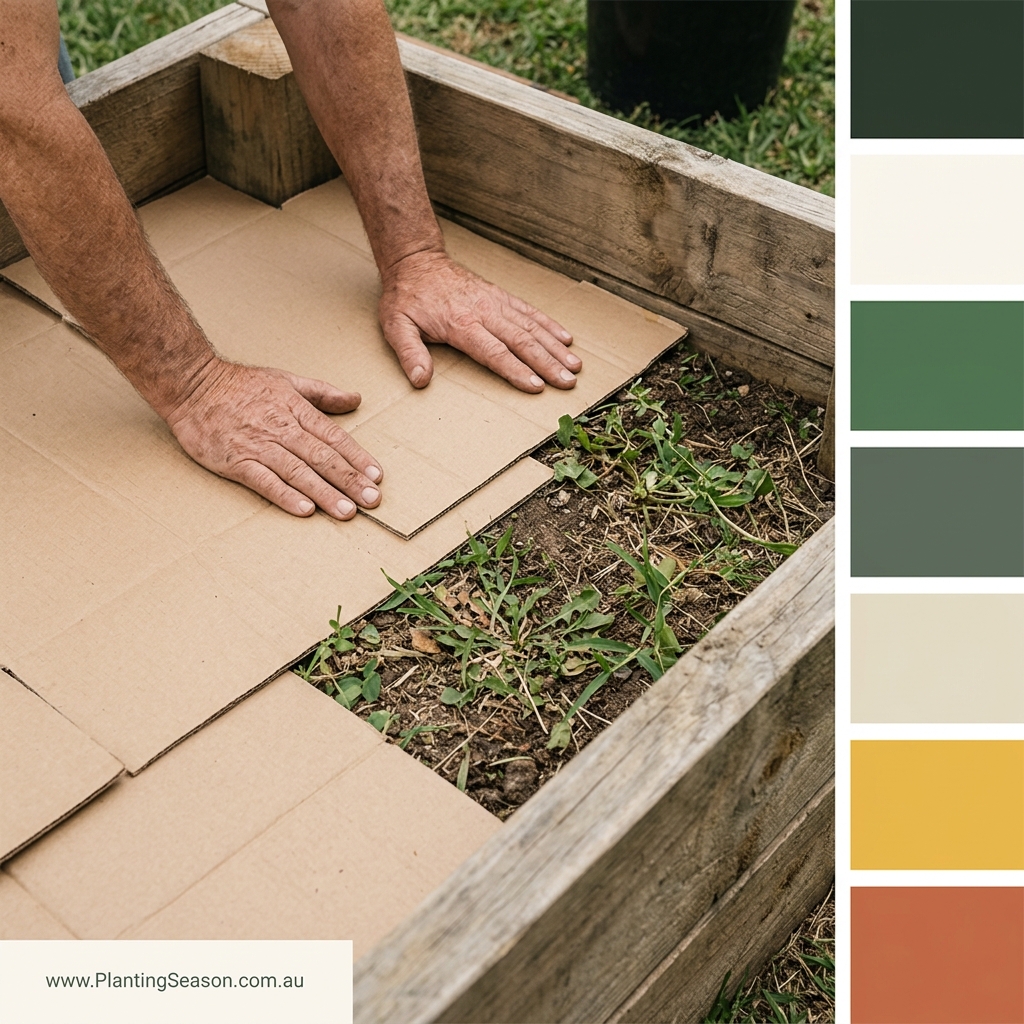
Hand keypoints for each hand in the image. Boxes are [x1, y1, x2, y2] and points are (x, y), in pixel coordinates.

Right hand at [164, 358, 382, 519]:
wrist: (191, 384)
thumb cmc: (240, 384)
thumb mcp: (287, 380)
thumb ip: (322, 393)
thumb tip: (355, 399)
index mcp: (296, 410)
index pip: (334, 437)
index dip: (357, 457)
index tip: (377, 476)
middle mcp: (281, 429)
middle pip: (322, 457)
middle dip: (349, 480)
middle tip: (372, 500)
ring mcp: (258, 446)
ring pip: (298, 472)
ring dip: (325, 493)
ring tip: (347, 511)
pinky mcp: (235, 461)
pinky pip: (264, 481)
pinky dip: (285, 496)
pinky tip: (305, 510)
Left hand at [378, 250, 580, 392]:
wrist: (415, 261)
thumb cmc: (406, 297)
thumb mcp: (396, 326)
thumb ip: (409, 353)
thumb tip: (420, 380)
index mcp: (461, 324)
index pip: (494, 352)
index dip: (516, 370)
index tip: (537, 386)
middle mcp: (484, 312)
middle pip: (522, 341)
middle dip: (547, 363)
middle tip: (568, 382)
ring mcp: (495, 302)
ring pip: (531, 327)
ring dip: (555, 347)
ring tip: (575, 365)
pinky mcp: (500, 296)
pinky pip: (529, 311)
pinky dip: (549, 325)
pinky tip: (566, 338)